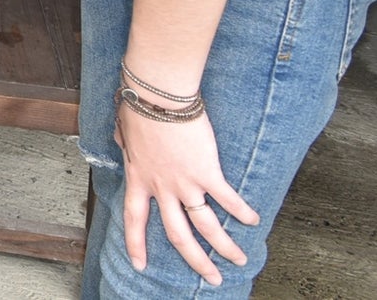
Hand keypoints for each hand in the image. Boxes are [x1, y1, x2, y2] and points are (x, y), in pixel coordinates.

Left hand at [116, 103, 258, 282]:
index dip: (136, 244)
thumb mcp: (123, 131)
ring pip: (206, 227)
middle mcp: (161, 188)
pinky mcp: (206, 172)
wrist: (157, 96)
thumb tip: (123, 141)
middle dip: (196, 261)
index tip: (141, 266)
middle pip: (178, 235)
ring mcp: (184, 183)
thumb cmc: (138, 106)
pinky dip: (241, 211)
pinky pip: (227, 199)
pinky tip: (253, 220)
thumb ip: (126, 144)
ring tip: (239, 260)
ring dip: (225, 247)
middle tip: (210, 279)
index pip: (134, 219)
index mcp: (138, 178)